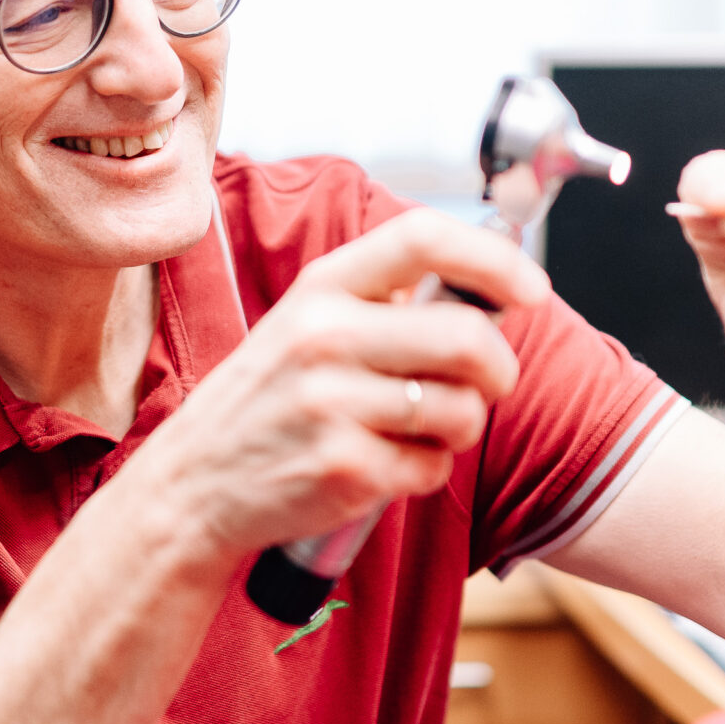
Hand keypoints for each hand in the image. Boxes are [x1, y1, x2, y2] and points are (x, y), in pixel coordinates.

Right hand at [125, 208, 550, 559]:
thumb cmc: (269, 403)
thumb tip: (491, 291)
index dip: (493, 258)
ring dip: (460, 428)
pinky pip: (433, 467)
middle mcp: (323, 338)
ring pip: (461, 410)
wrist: (193, 485)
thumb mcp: (306, 327)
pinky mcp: (344, 470)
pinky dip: (424, 471)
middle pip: (466, 337)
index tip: (530, 287)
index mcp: (321, 289)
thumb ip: (383, 303)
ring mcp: (331, 406)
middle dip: (498, 369)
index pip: (422, 238)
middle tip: (489, 385)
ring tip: (416, 432)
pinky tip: (383, 466)